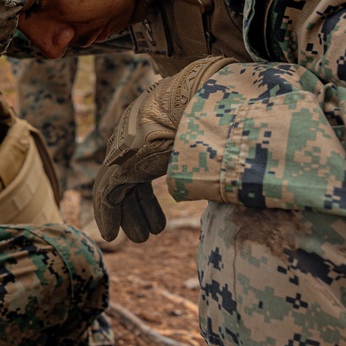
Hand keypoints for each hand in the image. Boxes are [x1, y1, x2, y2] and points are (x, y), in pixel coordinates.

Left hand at [93, 56, 234, 242]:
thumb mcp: (214, 145)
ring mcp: (124, 149)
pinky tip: (113, 236)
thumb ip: (213, 161)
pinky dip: (108, 214)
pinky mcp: (119, 163)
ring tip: (142, 239)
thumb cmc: (220, 122)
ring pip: (118, 188)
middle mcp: (134, 136)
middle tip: (151, 233)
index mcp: (154, 127)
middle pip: (132, 178)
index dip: (151, 197)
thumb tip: (240, 179)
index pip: (146, 166)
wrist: (205, 106)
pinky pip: (106, 193)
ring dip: (129, 215)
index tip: (160, 223)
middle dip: (140, 208)